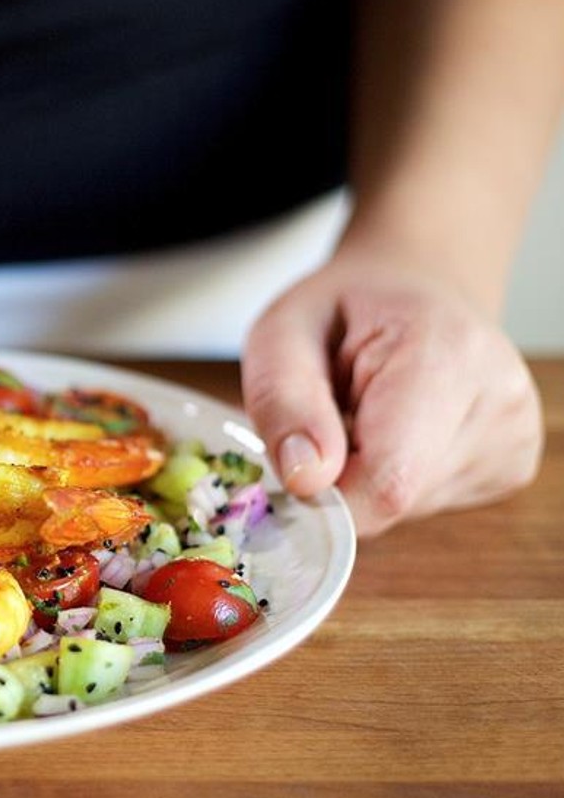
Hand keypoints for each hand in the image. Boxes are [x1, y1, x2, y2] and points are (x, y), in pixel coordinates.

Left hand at [240, 252, 543, 537]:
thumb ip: (282, 401)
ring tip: (368, 414)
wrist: (416, 289)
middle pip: (395, 498)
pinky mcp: (513, 466)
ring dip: (367, 476)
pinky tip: (399, 430)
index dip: (327, 492)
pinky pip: (428, 503)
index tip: (298, 458)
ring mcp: (516, 438)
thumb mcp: (282, 333)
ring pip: (408, 508)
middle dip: (342, 476)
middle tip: (333, 416)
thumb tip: (306, 480)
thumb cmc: (342, 310)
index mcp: (448, 354)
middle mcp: (500, 401)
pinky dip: (395, 478)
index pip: (387, 480)